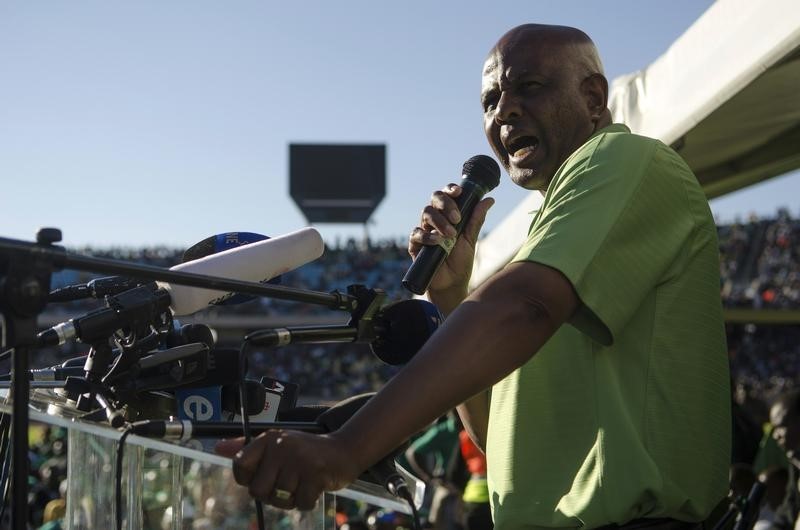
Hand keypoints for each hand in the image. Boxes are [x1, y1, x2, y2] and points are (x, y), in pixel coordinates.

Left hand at [215, 430, 360, 510]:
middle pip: (257, 489)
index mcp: (268, 438)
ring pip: (279, 498)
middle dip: (271, 494)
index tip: (261, 477)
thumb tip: (218, 447)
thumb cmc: (306, 451)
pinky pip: (300, 503)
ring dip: (291, 499)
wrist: (344, 449)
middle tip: (286, 483)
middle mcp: (281, 446)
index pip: (240, 464)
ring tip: (301, 483)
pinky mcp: (315, 473)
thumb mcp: (277, 443)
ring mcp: (299, 459)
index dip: (247, 479)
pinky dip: (307, 501)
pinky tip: (313, 486)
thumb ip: (248, 448)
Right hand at [408, 184, 493, 298]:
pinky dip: (427, 236)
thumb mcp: (470, 239)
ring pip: (426, 213)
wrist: (452, 284)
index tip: (459, 192)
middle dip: (446, 204)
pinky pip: (416, 233)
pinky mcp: (415, 245)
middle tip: (457, 218)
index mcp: (448, 215)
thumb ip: (476, 219)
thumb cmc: (460, 261)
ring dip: (439, 221)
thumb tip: (489, 200)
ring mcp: (424, 231)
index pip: (446, 195)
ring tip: (451, 235)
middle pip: (434, 199)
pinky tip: (437, 242)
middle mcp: (435, 220)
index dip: (450, 190)